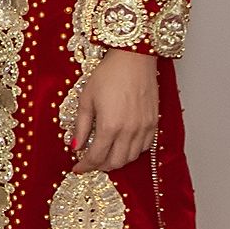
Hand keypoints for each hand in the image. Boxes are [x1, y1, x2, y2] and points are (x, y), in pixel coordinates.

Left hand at [65, 49, 159, 172]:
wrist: (134, 60)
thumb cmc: (108, 75)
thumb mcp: (86, 99)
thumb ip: (81, 126)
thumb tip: (75, 146)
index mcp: (110, 127)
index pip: (96, 157)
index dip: (85, 166)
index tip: (77, 168)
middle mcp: (129, 131)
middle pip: (115, 162)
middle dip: (100, 166)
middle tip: (90, 162)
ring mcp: (144, 128)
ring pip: (131, 157)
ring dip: (117, 160)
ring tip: (105, 155)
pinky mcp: (154, 123)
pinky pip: (145, 147)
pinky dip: (132, 151)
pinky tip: (122, 145)